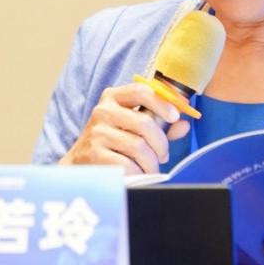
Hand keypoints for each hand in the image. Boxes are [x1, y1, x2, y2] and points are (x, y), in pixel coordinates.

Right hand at [60, 82, 191, 175]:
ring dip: (151, 163)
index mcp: (113, 97)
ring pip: (139, 147)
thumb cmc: (112, 142)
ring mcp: (97, 132)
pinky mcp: (94, 154)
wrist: (80, 162)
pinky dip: (138, 172)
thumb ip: (159, 125)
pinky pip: (128, 164)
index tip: (174, 116)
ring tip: (151, 168)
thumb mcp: (133, 128)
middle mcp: (103, 110)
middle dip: (161, 144)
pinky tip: (137, 174)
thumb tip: (183, 125)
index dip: (162, 102)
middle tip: (163, 156)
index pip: (141, 90)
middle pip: (144, 123)